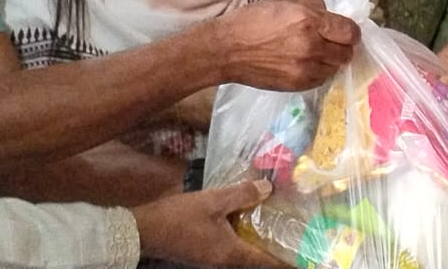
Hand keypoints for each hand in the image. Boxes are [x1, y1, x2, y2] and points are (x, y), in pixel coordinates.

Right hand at [132, 179, 284, 266]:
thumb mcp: (212, 201)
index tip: (305, 255)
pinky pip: (231, 248)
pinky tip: (243, 220)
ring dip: (258, 243)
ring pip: (243, 254)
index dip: (287, 260)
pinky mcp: (203, 253)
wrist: (143, 231)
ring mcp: (213, 259)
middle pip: (257, 260)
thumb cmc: (179, 218)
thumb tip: (268, 187)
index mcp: (232, 253)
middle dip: (275, 250)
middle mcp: (225, 261)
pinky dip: (242, 237)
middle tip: (293, 233)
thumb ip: (241, 194)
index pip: (267, 262)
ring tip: (274, 225)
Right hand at [214, 0, 358, 90]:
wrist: (227, 50)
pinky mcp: (298, 84)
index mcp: (309, 20)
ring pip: (336, 67)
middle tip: (331, 43)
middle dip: (342, 46)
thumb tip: (329, 14)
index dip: (350, 31)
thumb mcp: (283, 0)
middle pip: (347, 52)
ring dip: (330, 60)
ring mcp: (306, 68)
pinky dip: (319, 72)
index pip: (349, 31)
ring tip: (315, 54)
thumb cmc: (252, 20)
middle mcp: (312, 46)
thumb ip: (312, 6)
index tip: (344, 31)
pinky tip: (305, 64)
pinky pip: (321, 79)